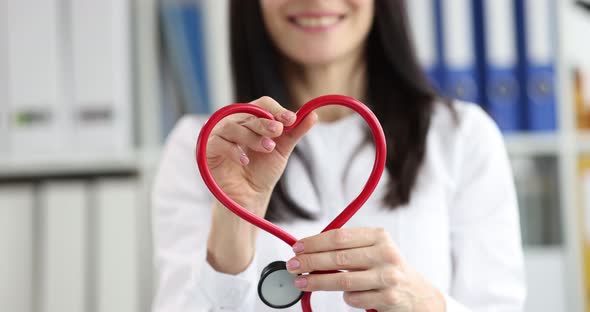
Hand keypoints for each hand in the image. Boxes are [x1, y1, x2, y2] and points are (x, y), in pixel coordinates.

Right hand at [206, 96, 316, 214]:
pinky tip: (245, 160)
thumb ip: (295, 131)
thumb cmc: (263, 171)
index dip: (276, 110)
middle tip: (278, 132)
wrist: (249, 197)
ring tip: (268, 148)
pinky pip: (218, 143)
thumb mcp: (283, 149)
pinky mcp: (208, 150)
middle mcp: (234, 123)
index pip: (262, 105)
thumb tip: (313, 114)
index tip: (291, 119)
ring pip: (233, 126)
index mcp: (251, 119)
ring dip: (252, 136)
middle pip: (248, 113)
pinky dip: (233, 150)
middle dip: (265, 122)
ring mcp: (219, 135)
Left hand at [285, 228, 445, 311]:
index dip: (314, 242)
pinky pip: (354, 298)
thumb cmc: (385, 267)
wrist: (417, 293)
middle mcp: (386, 254)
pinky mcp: (388, 298)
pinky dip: (345, 296)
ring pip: (343, 280)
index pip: (340, 236)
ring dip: (317, 282)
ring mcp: (388, 277)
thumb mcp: (373, 249)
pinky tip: (343, 294)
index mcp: (379, 236)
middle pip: (339, 258)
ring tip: (301, 282)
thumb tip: (308, 249)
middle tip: (292, 265)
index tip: (297, 247)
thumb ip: (346, 246)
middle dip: (310, 262)